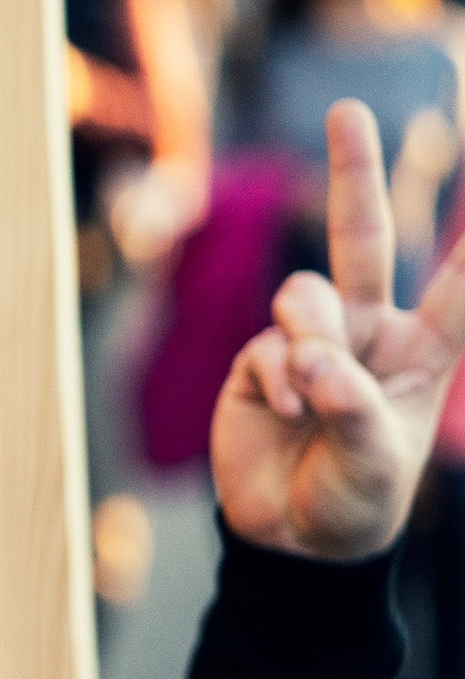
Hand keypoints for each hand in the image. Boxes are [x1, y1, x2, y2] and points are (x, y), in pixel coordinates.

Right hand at [215, 101, 454, 561]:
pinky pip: (265, 346)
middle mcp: (368, 333)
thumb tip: (306, 359)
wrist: (292, 541)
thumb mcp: (376, 462)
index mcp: (423, 351)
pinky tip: (286, 414)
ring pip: (304, 295)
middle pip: (363, 238)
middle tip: (348, 112)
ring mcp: (310, 344)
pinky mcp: (259, 365)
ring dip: (308, 338)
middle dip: (355, 173)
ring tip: (309, 395)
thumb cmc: (355, 501)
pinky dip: (275, 380)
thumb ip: (351, 405)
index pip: (460, 286)